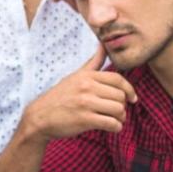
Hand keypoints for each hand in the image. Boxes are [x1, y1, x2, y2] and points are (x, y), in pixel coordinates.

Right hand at [22, 48, 137, 138]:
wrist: (39, 117)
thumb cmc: (59, 97)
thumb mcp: (75, 76)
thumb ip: (93, 62)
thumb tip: (103, 43)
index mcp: (86, 76)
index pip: (117, 79)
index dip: (129, 90)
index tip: (132, 98)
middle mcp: (87, 87)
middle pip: (120, 96)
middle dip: (123, 106)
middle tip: (117, 112)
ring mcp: (86, 103)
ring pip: (118, 109)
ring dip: (121, 118)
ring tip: (115, 120)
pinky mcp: (85, 119)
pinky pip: (112, 124)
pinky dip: (116, 128)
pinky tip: (111, 127)